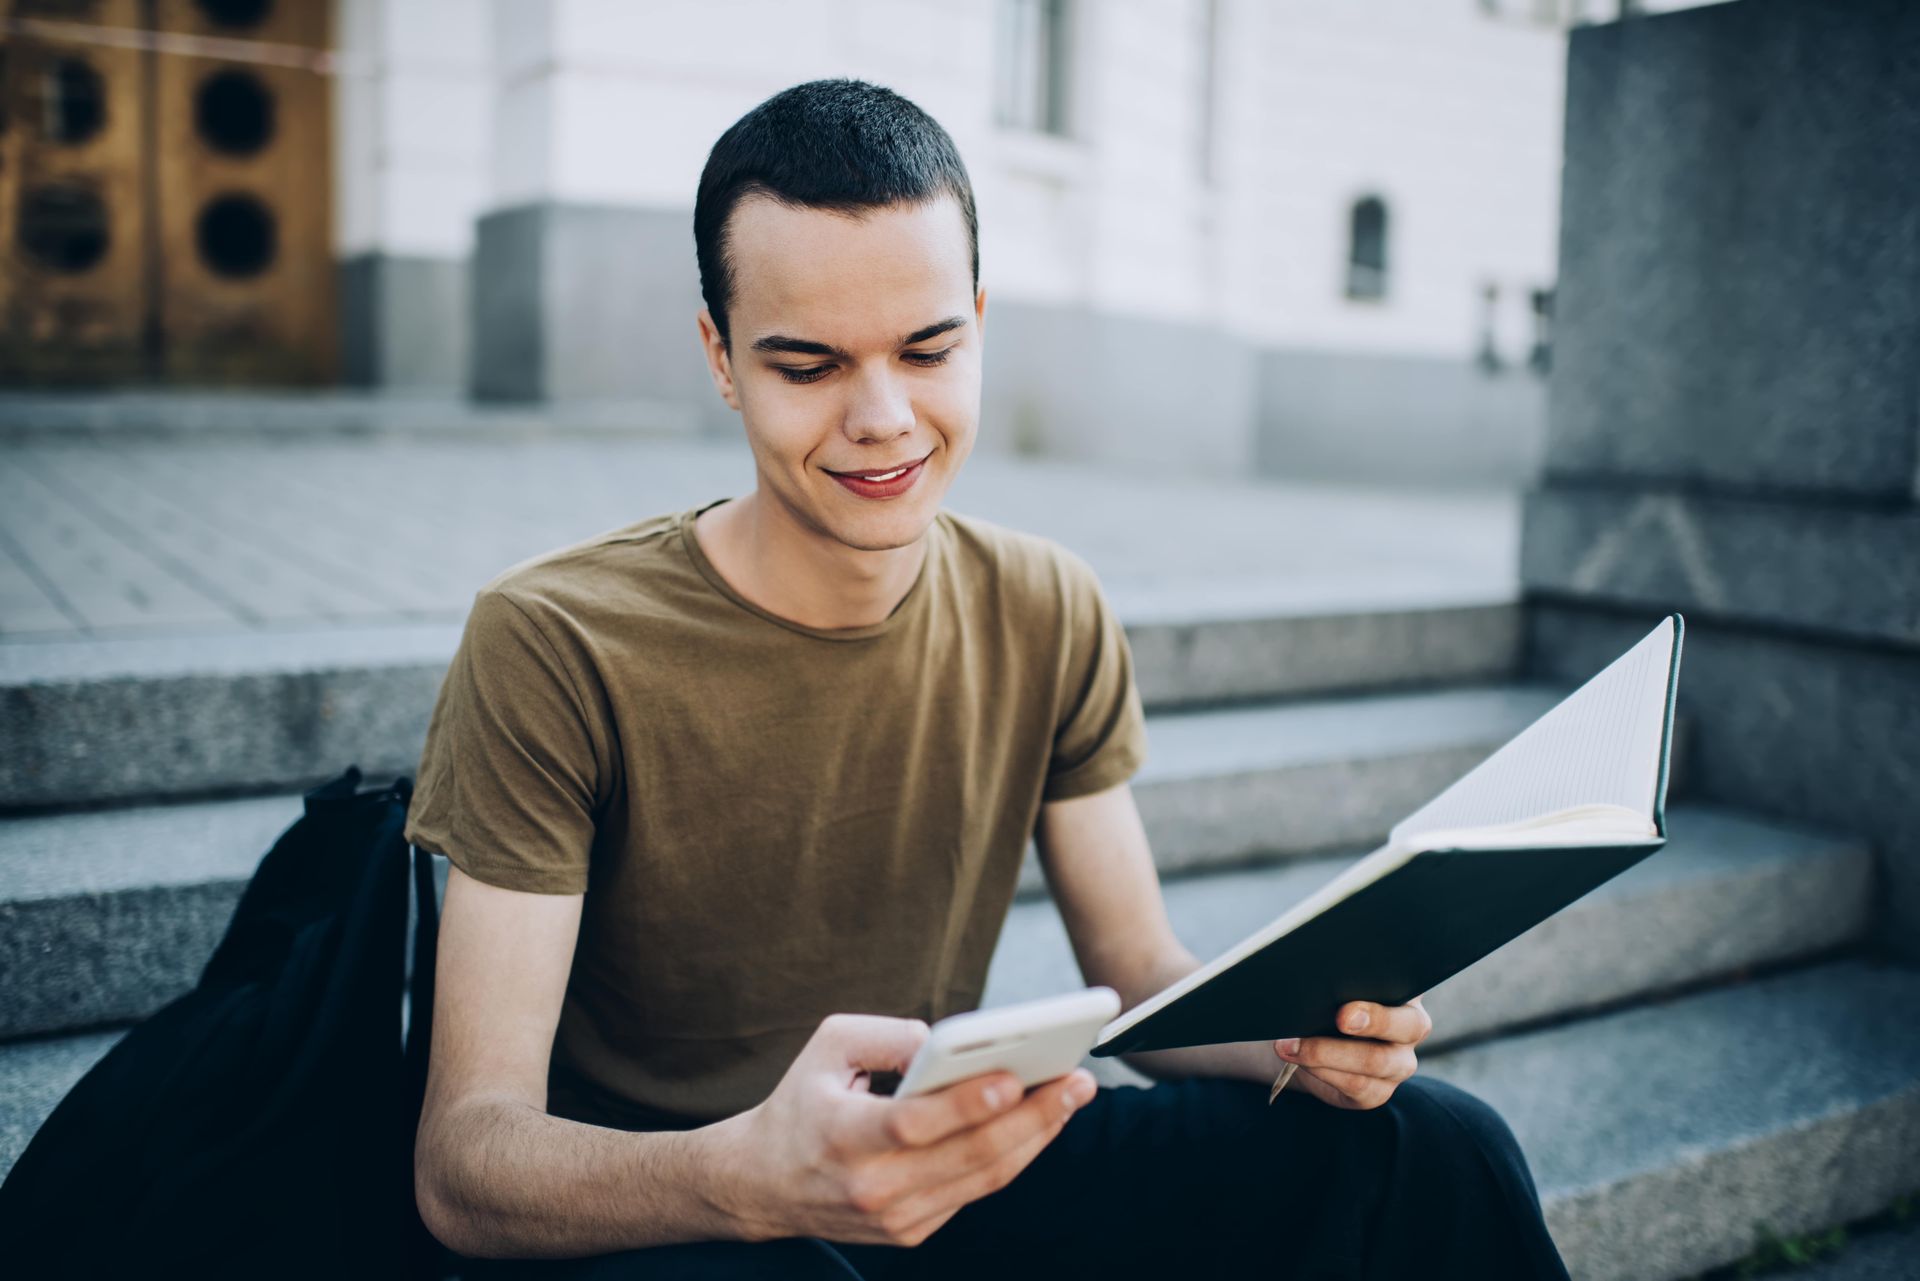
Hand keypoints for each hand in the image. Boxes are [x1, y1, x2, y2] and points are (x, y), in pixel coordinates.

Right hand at [709, 1013, 1095, 1246]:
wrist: (762, 1184)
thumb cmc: (802, 1101)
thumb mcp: (827, 1046)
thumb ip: (889, 1035)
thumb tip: (950, 1044)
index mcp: (844, 1136)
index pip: (915, 1124)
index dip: (968, 1104)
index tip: (1016, 1076)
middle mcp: (872, 1187)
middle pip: (969, 1155)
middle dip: (1033, 1116)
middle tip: (1077, 1080)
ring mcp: (895, 1218)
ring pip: (983, 1177)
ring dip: (1036, 1137)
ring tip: (1071, 1096)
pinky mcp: (911, 1231)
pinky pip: (974, 1190)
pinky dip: (1012, 1156)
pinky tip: (1039, 1123)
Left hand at [1272, 996, 1431, 1109]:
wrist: (1312, 1041)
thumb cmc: (1328, 1003)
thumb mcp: (1335, 989)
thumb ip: (1338, 983)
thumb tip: (1320, 983)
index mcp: (1406, 993)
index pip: (1411, 988)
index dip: (1384, 998)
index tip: (1349, 1006)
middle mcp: (1411, 1029)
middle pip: (1408, 1027)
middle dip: (1372, 1022)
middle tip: (1339, 1019)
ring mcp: (1399, 1064)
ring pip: (1376, 1061)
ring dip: (1327, 1052)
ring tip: (1289, 1045)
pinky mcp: (1378, 1091)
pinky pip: (1357, 1085)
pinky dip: (1323, 1072)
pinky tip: (1300, 1062)